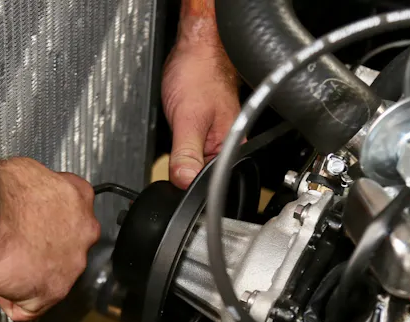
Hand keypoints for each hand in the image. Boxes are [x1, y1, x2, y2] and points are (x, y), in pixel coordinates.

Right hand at [0, 157, 100, 320]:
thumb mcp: (23, 172)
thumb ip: (37, 191)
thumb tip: (26, 197)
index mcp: (78, 198)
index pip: (70, 216)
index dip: (45, 223)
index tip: (29, 226)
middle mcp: (83, 231)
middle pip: (64, 249)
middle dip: (39, 252)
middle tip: (13, 246)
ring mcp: (71, 264)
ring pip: (51, 278)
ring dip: (27, 277)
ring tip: (1, 265)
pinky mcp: (52, 291)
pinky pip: (30, 307)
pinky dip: (10, 299)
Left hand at [162, 40, 240, 188]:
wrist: (195, 50)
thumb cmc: (200, 74)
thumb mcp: (188, 119)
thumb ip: (186, 154)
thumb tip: (184, 181)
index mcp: (233, 147)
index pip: (211, 182)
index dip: (190, 184)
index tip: (177, 173)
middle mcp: (226, 146)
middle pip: (200, 175)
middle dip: (184, 169)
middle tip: (178, 141)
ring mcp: (213, 139)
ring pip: (192, 163)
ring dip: (181, 157)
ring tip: (179, 132)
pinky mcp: (201, 131)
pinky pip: (188, 149)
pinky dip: (179, 147)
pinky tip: (176, 133)